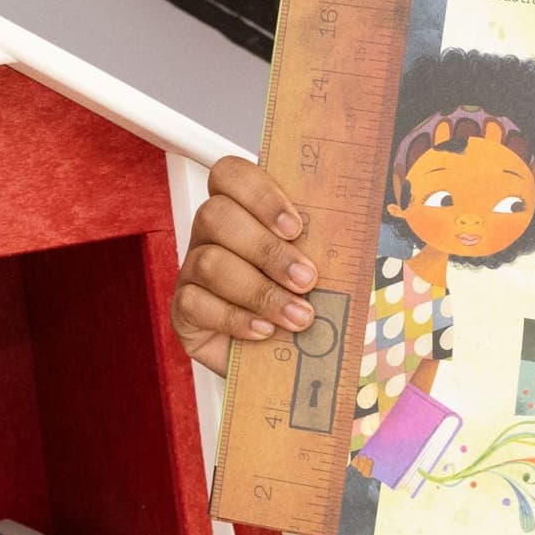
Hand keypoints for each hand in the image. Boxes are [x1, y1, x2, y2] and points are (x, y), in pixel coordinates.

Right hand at [170, 154, 317, 372]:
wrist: (283, 359)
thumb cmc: (299, 302)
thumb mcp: (320, 268)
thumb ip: (324, 245)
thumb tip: (351, 233)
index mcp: (242, 209)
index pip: (230, 174)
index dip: (260, 194)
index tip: (296, 227)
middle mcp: (211, 234)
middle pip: (217, 216)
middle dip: (267, 250)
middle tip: (306, 279)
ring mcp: (193, 270)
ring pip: (209, 262)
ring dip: (260, 291)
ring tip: (297, 316)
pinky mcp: (183, 309)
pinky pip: (196, 303)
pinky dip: (235, 318)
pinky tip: (264, 330)